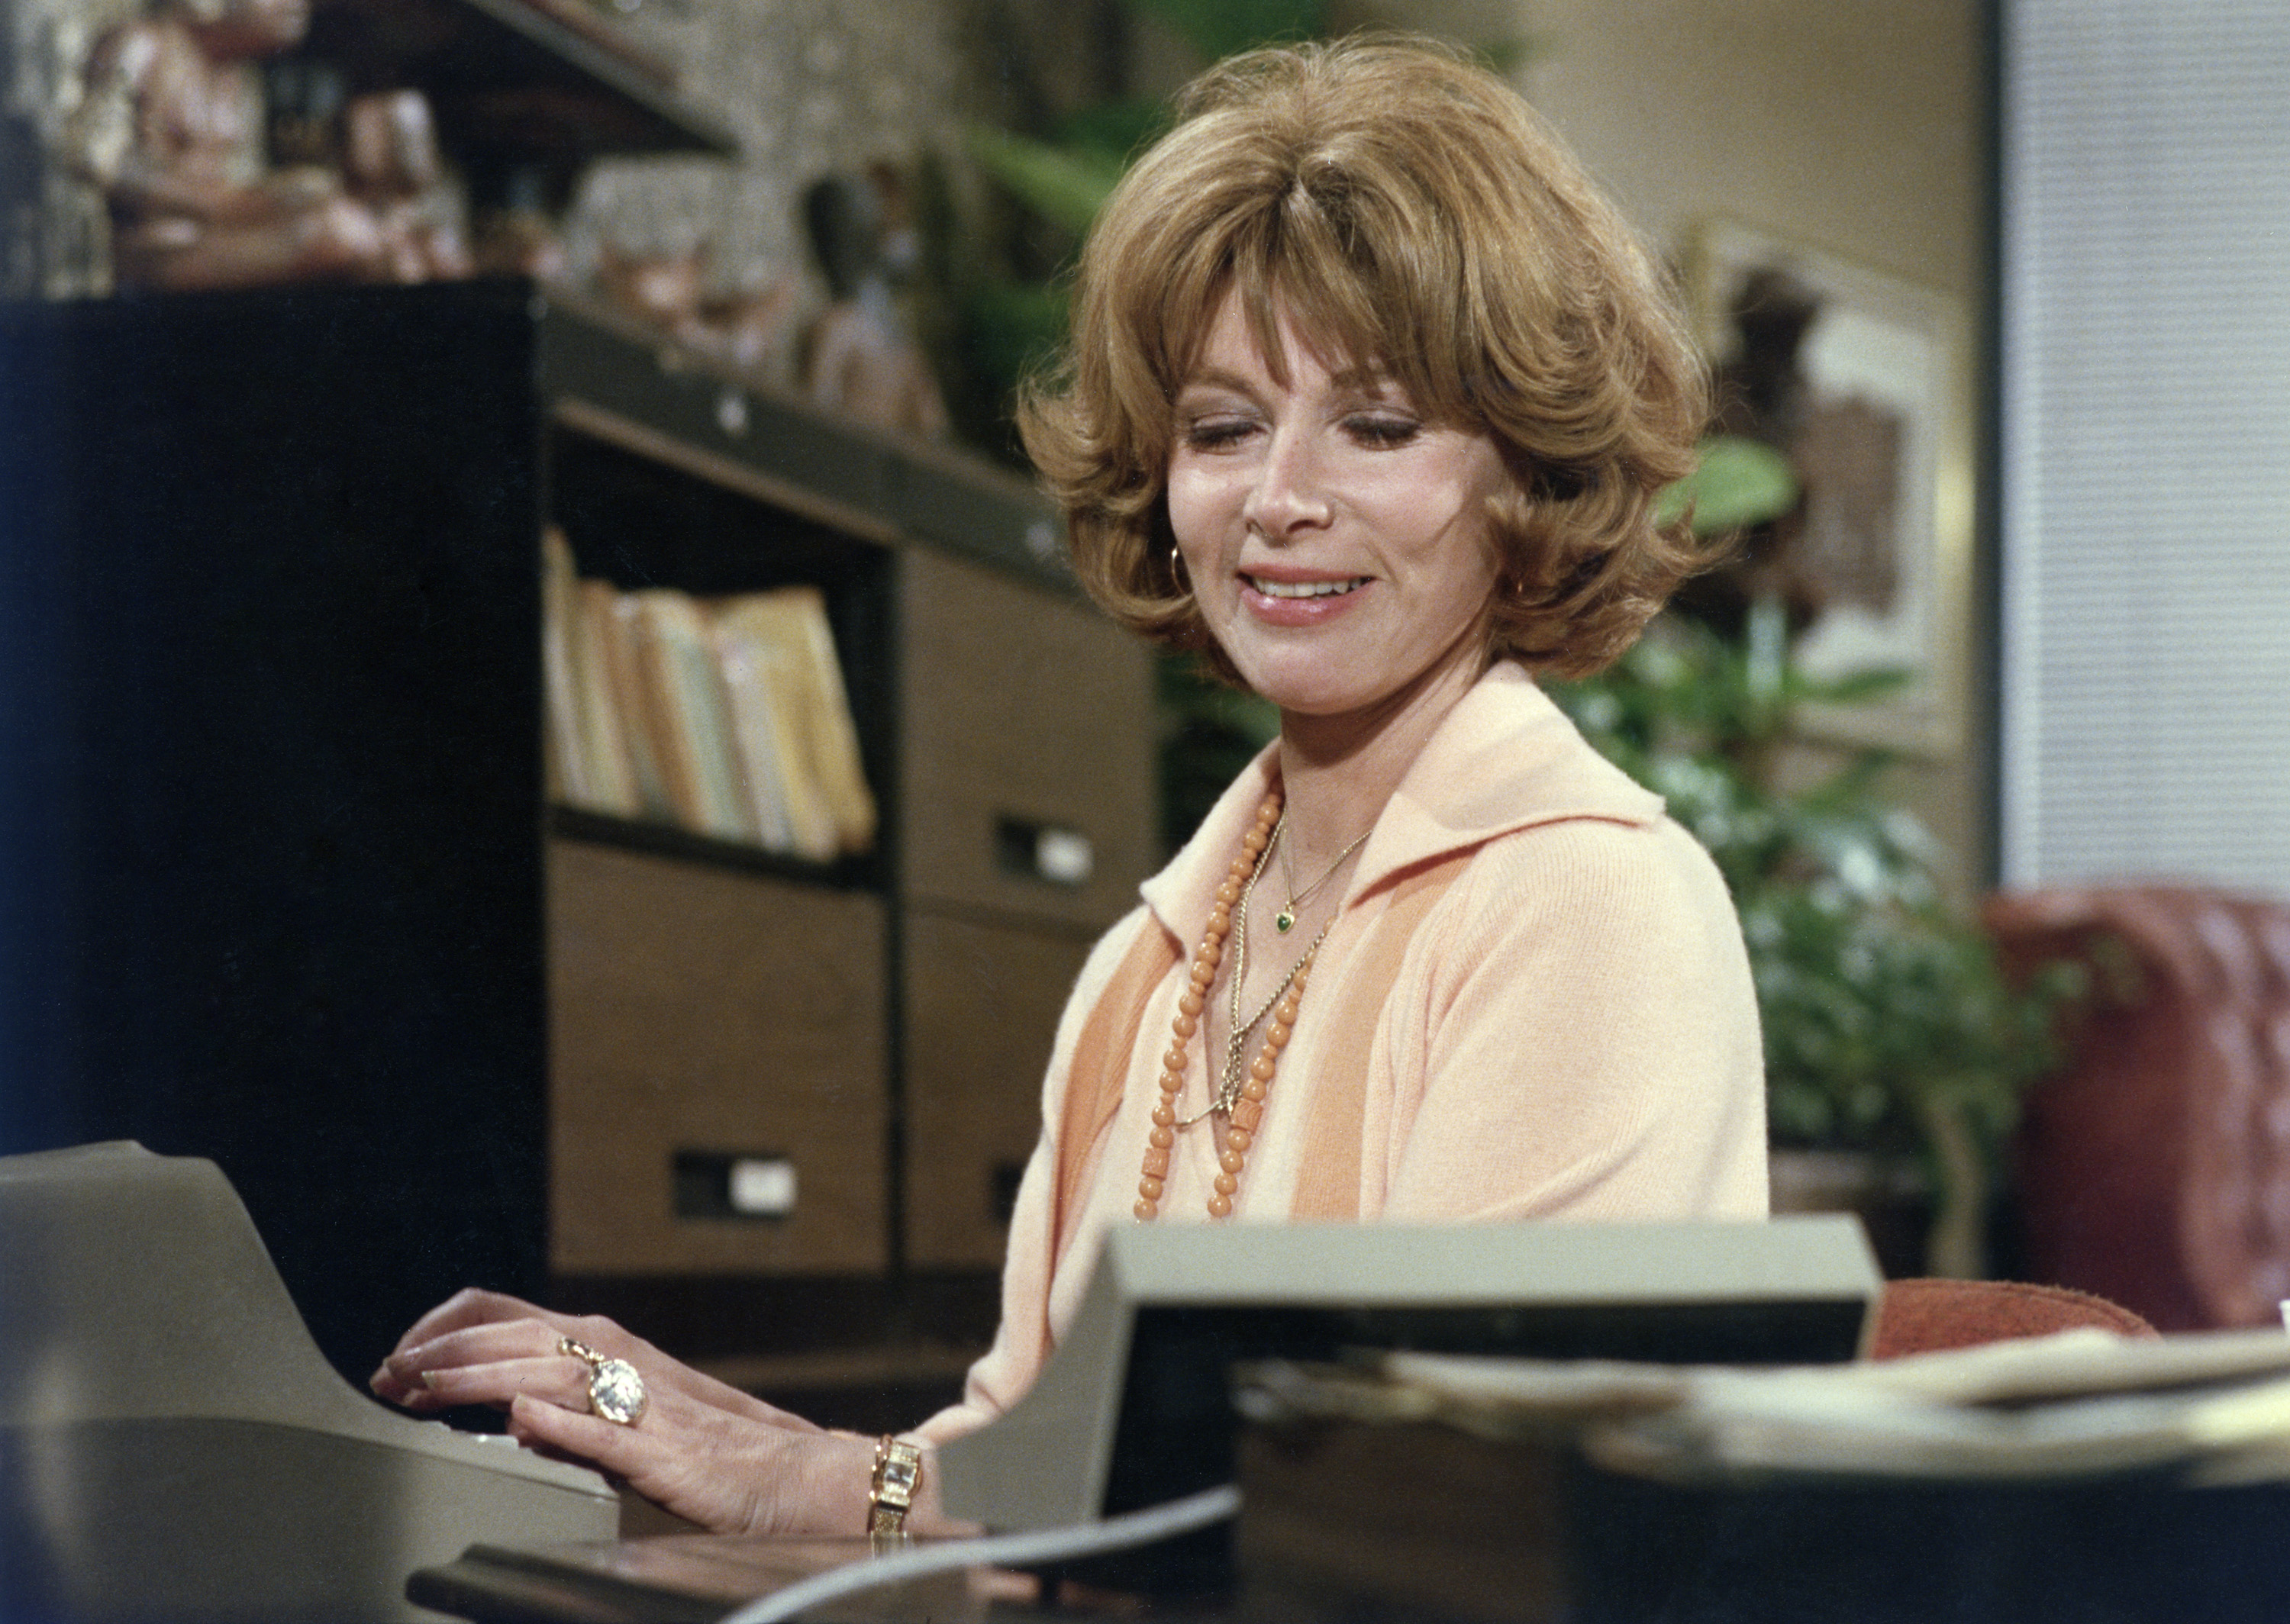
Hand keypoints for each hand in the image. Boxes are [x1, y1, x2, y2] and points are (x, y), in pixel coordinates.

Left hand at [370, 1289, 872, 1534]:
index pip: (507, 1313)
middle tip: (389, 1375)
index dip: (446, 1328)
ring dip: (479, 1377)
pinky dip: (560, 1421)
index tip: (400, 1357)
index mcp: (609, 1346)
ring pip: (547, 1371)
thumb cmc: (715, 1451)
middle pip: (515, 1334)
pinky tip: (520, 1419)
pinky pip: (605, 1429)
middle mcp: (621, 1359)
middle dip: (442, 1351)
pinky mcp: (665, 1450)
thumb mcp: (629, 1417)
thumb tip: (506, 1411)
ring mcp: (643, 1401)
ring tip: (426, 1390)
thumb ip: (571, 1409)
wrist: (797, 1477)